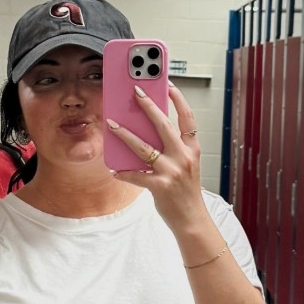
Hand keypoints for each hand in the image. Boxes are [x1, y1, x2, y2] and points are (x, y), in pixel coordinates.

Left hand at [107, 82, 205, 234]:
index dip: (178, 98)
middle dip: (148, 106)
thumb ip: (172, 149)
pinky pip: (136, 175)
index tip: (168, 84)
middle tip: (135, 92)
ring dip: (125, 134)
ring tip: (112, 124)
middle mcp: (183, 157)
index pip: (187, 117)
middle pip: (164, 125)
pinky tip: (114, 170)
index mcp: (192, 149)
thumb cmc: (186, 191)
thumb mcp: (187, 165)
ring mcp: (172, 171)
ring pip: (144, 147)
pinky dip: (123, 173)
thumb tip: (147, 132)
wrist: (192, 219)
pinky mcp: (160, 186)